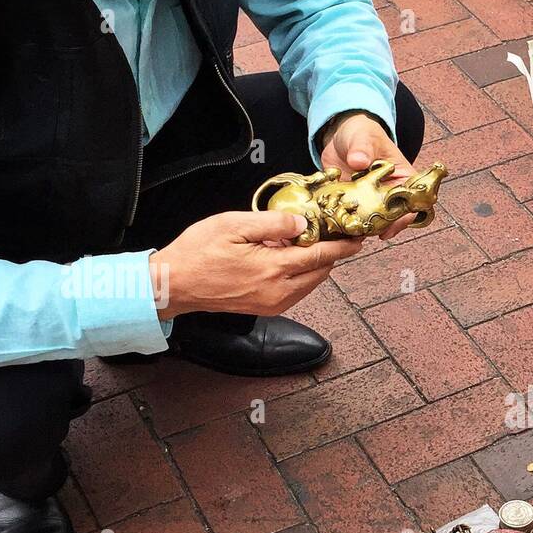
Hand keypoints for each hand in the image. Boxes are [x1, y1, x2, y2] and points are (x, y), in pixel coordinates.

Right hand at [149, 210, 363, 319]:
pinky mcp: (267, 308)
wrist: (175, 285)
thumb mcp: (233, 225)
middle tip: (338, 235)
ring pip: (310, 283)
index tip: (358, 237)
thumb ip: (272, 224)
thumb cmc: (198, 252)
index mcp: (273, 269)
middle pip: (321, 272)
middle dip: (333, 254)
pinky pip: (297, 290)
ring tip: (314, 242)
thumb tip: (303, 224)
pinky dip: (302, 274)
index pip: (320, 256)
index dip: (342, 246)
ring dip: (317, 264)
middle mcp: (279, 292)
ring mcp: (274, 303)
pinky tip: (292, 258)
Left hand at [322, 111, 415, 240]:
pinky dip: (345, 223)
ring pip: (370, 223)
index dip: (402, 220)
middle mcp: (389, 195)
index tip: (387, 229)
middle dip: (377, 228)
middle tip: (363, 232)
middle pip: (390, 220)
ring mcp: (371, 202)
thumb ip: (362, 148)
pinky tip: (336, 226)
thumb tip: (359, 161)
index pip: (410, 206)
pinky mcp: (353, 204)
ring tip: (348, 232)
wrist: (341, 136)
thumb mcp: (364, 137)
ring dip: (360, 229)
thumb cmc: (361, 133)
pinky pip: (351, 218)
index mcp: (403, 180)